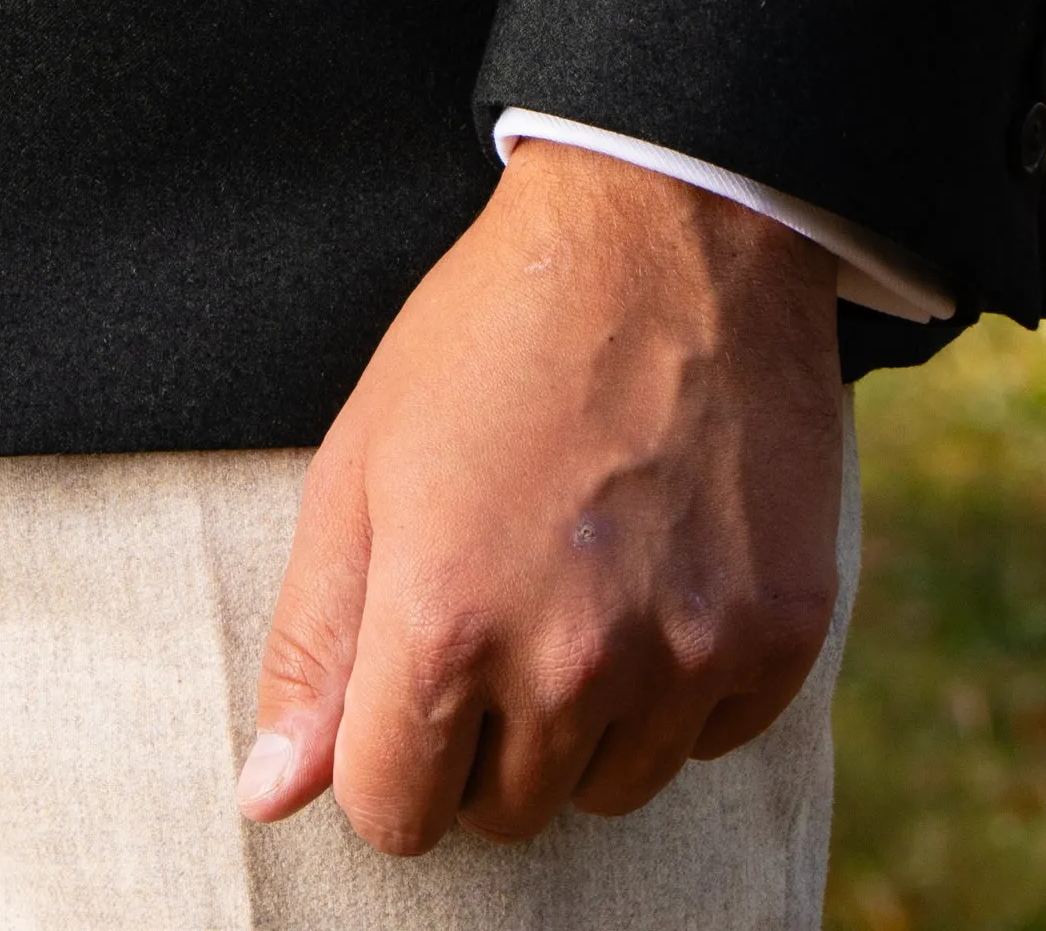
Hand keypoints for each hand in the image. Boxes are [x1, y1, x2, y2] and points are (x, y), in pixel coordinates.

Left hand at [240, 146, 845, 854]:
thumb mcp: (364, 461)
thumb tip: (266, 797)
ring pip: (611, 789)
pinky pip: (708, 739)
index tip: (408, 687)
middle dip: (487, 735)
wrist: (670, 232)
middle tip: (502, 598)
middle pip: (506, 813)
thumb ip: (314, 642)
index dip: (387, 758)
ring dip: (587, 718)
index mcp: (444, 618)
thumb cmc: (494, 335)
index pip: (393, 813)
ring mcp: (685, 654)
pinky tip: (661, 568)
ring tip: (581, 577)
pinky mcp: (779, 638)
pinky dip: (681, 683)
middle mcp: (570, 660)